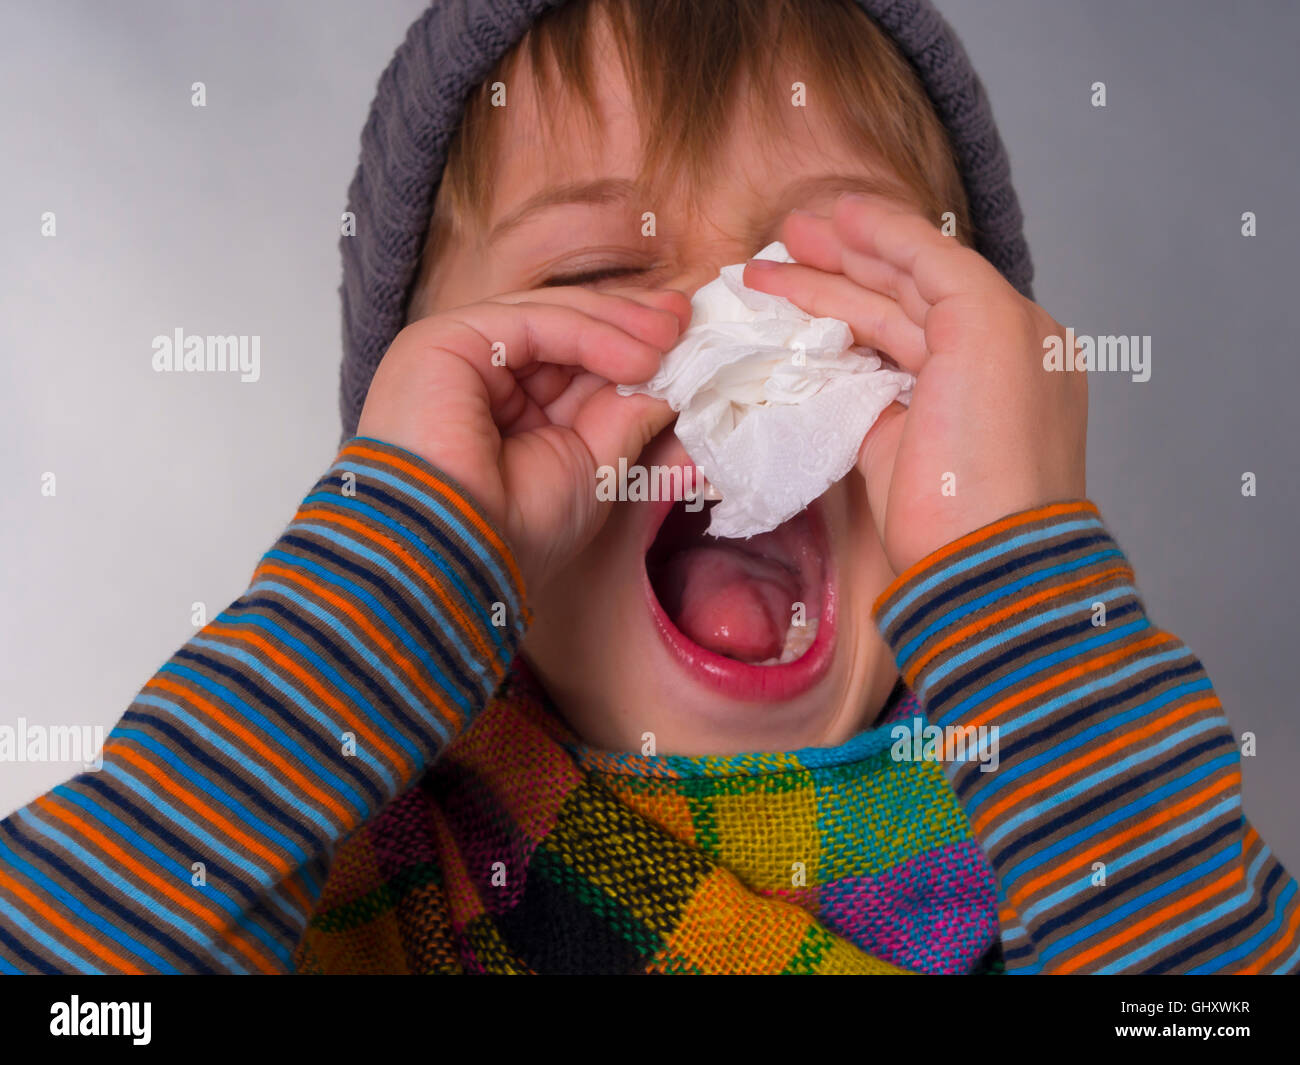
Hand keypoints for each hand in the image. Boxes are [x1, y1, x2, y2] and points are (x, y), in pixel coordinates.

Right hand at [356, 285, 690, 591]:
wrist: (457, 558)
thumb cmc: (514, 533)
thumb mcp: (594, 466)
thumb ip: (627, 415)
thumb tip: (675, 382)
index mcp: (504, 410)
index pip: (573, 360)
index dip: (629, 349)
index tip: (687, 343)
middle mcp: (477, 378)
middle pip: (565, 330)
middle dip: (631, 324)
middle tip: (688, 319)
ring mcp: (458, 355)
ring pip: (552, 318)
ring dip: (620, 326)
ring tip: (673, 338)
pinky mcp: (445, 340)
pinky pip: (532, 322)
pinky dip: (591, 333)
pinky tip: (639, 356)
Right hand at [742, 193, 1087, 574]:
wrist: (976, 558)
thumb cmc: (993, 443)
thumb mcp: (986, 326)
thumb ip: (938, 265)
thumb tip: (884, 232)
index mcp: (1012, 328)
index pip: (933, 263)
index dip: (877, 233)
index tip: (826, 213)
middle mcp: (974, 360)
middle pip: (894, 292)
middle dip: (835, 261)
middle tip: (778, 240)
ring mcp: (930, 402)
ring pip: (867, 334)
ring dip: (816, 302)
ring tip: (760, 280)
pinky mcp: (890, 442)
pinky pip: (849, 381)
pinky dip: (816, 351)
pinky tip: (782, 329)